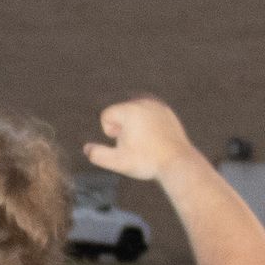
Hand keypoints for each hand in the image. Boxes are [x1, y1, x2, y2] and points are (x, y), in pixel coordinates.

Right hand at [83, 96, 198, 190]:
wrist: (177, 162)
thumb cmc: (146, 162)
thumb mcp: (118, 162)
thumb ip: (98, 155)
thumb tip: (86, 148)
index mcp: (129, 110)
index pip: (107, 115)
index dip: (110, 132)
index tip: (123, 143)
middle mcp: (143, 102)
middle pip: (120, 112)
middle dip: (122, 127)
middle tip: (135, 143)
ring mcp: (156, 105)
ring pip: (133, 112)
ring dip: (133, 124)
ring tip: (143, 140)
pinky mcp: (166, 110)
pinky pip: (147, 113)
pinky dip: (147, 123)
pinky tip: (153, 137)